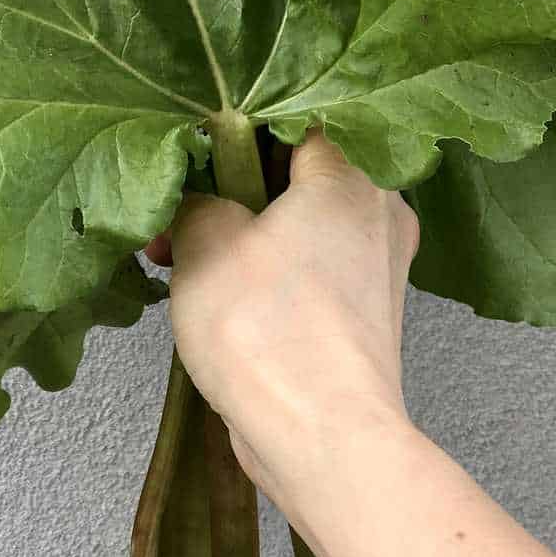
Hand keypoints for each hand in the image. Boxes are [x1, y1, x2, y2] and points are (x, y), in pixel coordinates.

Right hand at [158, 130, 419, 520]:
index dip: (234, 130)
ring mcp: (379, 267)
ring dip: (242, 237)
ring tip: (179, 260)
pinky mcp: (366, 315)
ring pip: (300, 226)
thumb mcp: (203, 242)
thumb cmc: (266, 329)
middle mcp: (381, 211)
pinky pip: (310, 271)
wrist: (322, 439)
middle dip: (229, 192)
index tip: (190, 151)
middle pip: (296, 175)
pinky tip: (217, 297)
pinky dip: (267, 275)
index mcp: (354, 173)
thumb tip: (195, 198)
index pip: (295, 117)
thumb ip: (193, 198)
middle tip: (174, 214)